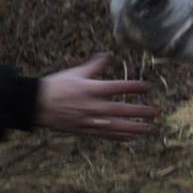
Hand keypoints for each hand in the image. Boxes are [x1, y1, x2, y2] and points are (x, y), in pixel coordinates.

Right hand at [36, 53, 157, 141]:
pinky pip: (104, 135)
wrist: (35, 104)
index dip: (134, 86)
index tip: (148, 86)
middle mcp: (92, 105)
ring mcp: (88, 120)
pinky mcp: (84, 130)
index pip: (118, 87)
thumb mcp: (75, 73)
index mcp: (91, 89)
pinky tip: (131, 138)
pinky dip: (119, 137)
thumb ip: (95, 65)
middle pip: (121, 109)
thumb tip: (108, 54)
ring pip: (115, 125)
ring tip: (148, 127)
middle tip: (157, 111)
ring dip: (134, 127)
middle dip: (140, 111)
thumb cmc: (56, 86)